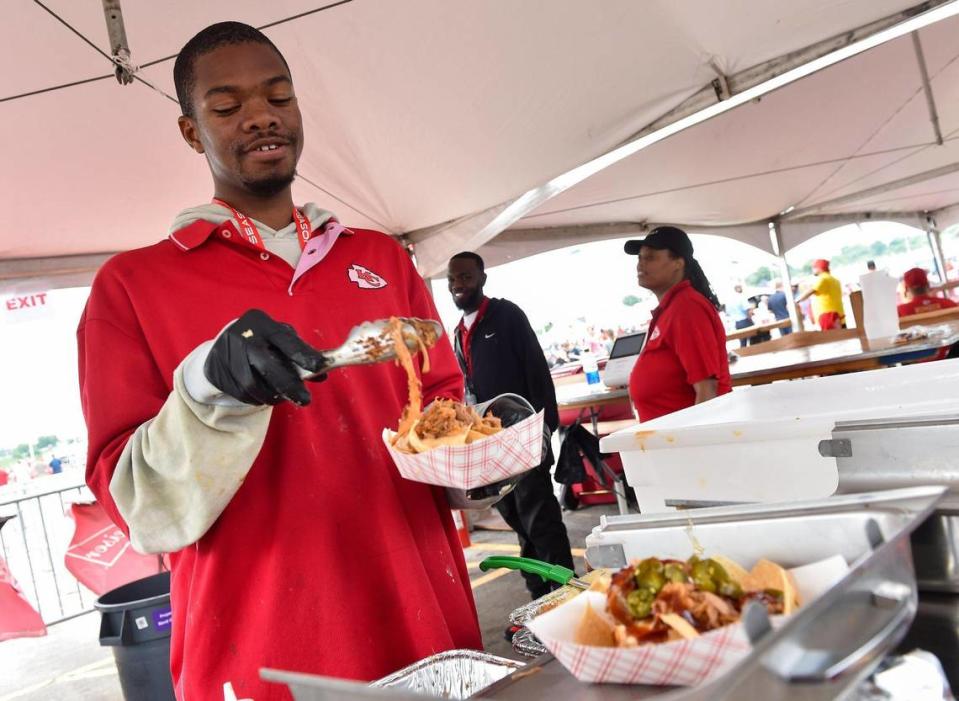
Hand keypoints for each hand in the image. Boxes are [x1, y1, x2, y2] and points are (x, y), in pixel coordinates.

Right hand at [203, 309, 325, 405]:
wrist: (222, 347)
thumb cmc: (261, 342)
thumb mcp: (279, 340)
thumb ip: (299, 354)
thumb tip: (322, 373)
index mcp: (261, 323)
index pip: (284, 339)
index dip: (303, 354)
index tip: (319, 367)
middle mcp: (243, 336)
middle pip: (268, 366)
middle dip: (289, 386)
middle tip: (305, 399)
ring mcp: (227, 355)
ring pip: (254, 385)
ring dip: (273, 396)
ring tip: (282, 396)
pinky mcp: (218, 373)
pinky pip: (243, 393)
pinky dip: (258, 399)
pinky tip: (264, 395)